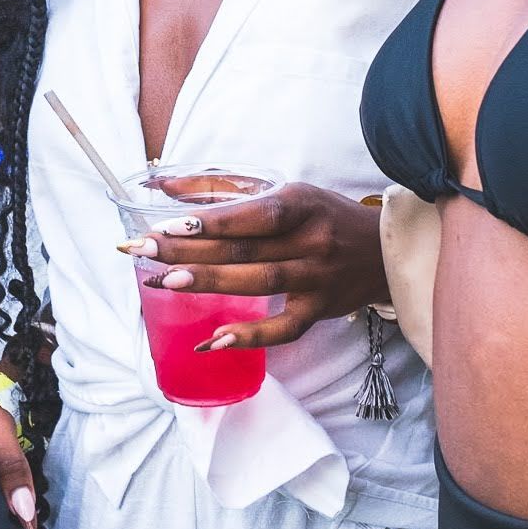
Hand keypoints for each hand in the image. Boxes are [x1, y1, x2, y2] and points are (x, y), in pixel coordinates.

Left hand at [120, 182, 385, 348]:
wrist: (384, 251)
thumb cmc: (324, 216)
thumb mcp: (286, 194)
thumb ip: (226, 191)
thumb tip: (165, 188)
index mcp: (301, 204)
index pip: (251, 214)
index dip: (209, 222)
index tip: (166, 225)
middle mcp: (311, 240)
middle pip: (245, 248)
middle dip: (189, 249)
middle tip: (143, 250)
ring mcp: (317, 278)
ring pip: (259, 281)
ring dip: (210, 283)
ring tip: (166, 282)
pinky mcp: (320, 311)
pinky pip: (283, 329)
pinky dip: (248, 337)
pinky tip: (212, 340)